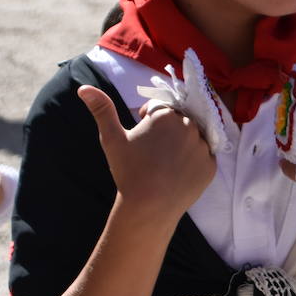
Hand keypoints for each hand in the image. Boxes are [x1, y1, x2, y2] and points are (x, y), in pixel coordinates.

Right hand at [79, 85, 214, 218]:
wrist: (150, 206)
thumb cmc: (129, 171)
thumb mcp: (112, 138)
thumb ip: (102, 110)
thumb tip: (84, 88)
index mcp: (166, 115)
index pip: (159, 108)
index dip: (147, 119)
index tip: (140, 136)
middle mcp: (190, 126)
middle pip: (178, 120)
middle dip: (166, 130)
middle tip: (153, 151)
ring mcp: (203, 146)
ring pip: (192, 137)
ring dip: (181, 143)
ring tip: (165, 163)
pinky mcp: (211, 165)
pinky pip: (203, 157)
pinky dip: (192, 161)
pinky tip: (177, 172)